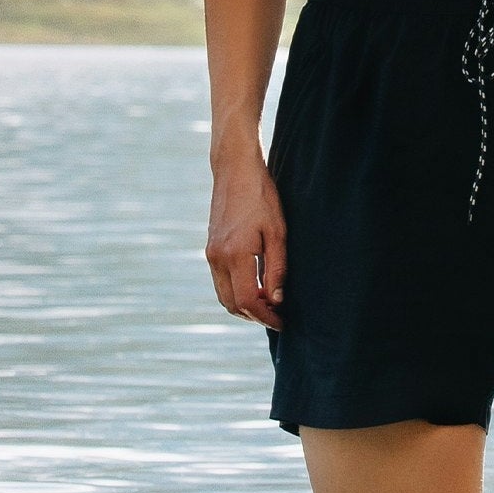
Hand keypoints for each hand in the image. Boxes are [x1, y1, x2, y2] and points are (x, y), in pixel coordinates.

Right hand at [207, 142, 286, 330]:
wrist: (234, 171)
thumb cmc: (262, 197)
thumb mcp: (278, 232)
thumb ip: (277, 268)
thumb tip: (276, 300)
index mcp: (234, 255)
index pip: (246, 301)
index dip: (265, 316)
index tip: (282, 321)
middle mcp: (217, 258)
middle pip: (231, 303)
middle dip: (254, 316)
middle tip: (278, 317)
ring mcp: (210, 254)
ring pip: (224, 295)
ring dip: (244, 306)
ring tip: (269, 306)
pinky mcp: (210, 249)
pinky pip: (220, 281)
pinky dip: (236, 292)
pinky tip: (256, 288)